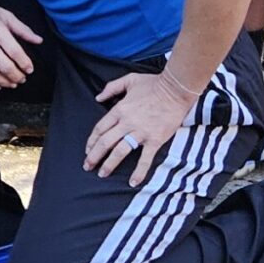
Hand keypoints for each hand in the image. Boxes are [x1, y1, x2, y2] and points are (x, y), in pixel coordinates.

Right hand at [0, 0, 41, 88]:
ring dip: (4, 82)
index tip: (30, 69)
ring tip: (12, 83)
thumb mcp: (5, 15)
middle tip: (23, 78)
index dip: (24, 63)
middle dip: (16, 76)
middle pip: (3, 65)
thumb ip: (23, 29)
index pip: (14, 51)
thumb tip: (39, 40)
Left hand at [87, 71, 191, 185]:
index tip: (87, 150)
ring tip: (102, 174)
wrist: (175, 89)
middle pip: (105, 142)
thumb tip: (98, 97)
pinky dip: (139, 172)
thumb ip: (111, 88)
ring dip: (109, 164)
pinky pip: (145, 159)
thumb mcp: (129, 80)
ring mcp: (140, 132)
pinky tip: (133, 182)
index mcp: (120, 109)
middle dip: (94, 156)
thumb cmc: (153, 84)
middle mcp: (127, 122)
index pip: (100, 128)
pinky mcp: (154, 140)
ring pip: (119, 151)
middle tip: (87, 166)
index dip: (92, 141)